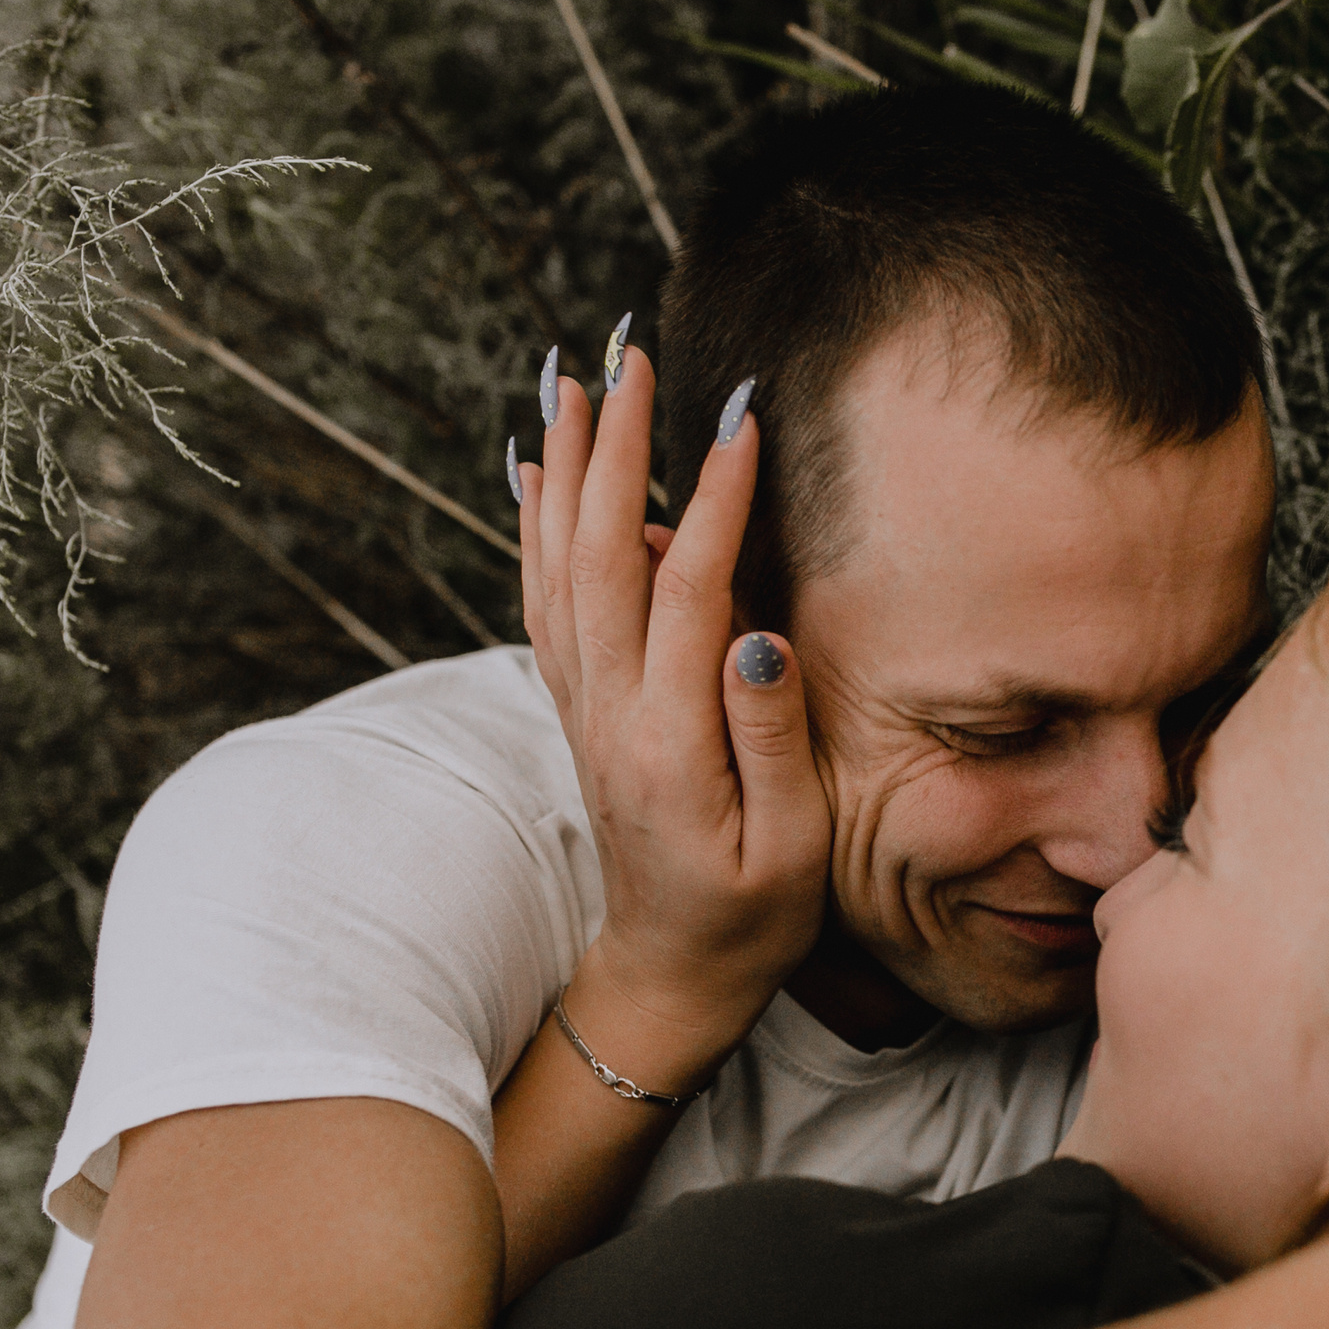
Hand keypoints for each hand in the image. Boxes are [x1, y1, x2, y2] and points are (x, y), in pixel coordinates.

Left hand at [520, 345, 828, 1081]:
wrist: (672, 972)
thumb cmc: (754, 916)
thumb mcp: (794, 843)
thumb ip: (773, 733)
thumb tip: (754, 628)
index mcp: (669, 740)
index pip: (687, 588)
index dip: (713, 498)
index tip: (740, 416)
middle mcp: (609, 712)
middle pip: (599, 554)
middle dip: (615, 447)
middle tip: (631, 357)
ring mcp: (583, 708)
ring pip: (556, 566)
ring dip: (562, 470)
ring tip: (572, 383)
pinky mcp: (578, 710)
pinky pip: (542, 600)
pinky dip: (534, 528)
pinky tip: (536, 474)